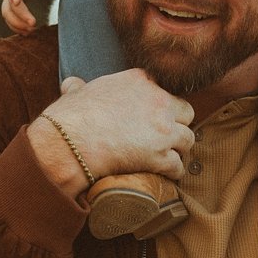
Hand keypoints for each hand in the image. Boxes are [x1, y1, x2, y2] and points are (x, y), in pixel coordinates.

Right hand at [3, 0, 59, 33]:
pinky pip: (9, 18)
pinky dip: (16, 26)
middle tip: (32, 24)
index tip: (17, 2)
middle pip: (9, 5)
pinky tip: (27, 32)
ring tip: (31, 31)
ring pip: (7, 14)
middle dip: (19, 16)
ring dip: (17, 24)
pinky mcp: (11, 6)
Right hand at [35, 72, 194, 195]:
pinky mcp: (161, 156)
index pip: (163, 90)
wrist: (69, 143)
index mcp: (140, 80)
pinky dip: (173, 173)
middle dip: (176, 125)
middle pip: (185, 112)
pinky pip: (178, 166)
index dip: (158, 106)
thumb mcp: (75, 92)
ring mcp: (163, 130)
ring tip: (167, 158)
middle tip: (164, 138)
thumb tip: (72, 85)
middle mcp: (158, 101)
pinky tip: (164, 176)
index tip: (150, 118)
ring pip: (188, 139)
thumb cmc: (69, 117)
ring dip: (178, 149)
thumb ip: (80, 86)